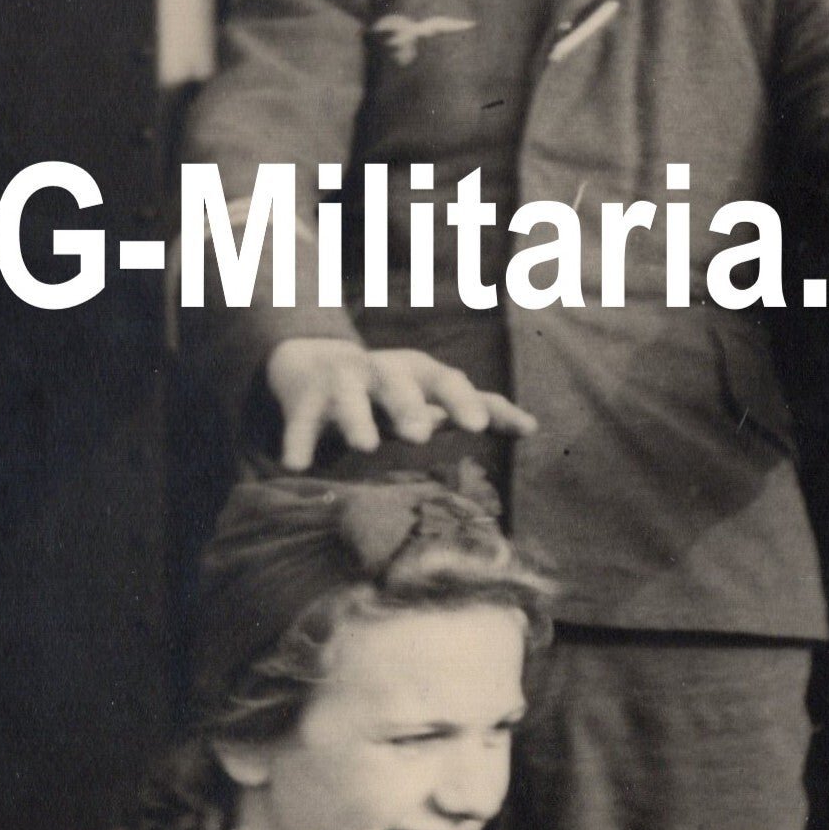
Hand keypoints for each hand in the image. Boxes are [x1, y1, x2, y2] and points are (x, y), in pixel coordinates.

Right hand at [264, 339, 536, 472]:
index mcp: (416, 372)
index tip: (480, 427)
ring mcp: (341, 382)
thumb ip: (474, 409)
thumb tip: (532, 428)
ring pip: (349, 398)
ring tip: (365, 446)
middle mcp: (381, 372)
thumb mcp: (429, 395)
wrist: (312, 363)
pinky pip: (300, 421)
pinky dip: (298, 441)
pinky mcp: (304, 400)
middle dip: (409, 407)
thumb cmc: (388, 390)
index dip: (464, 401)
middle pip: (398, 384)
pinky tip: (296, 466)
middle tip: (421, 435)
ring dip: (358, 420)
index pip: (447, 381)